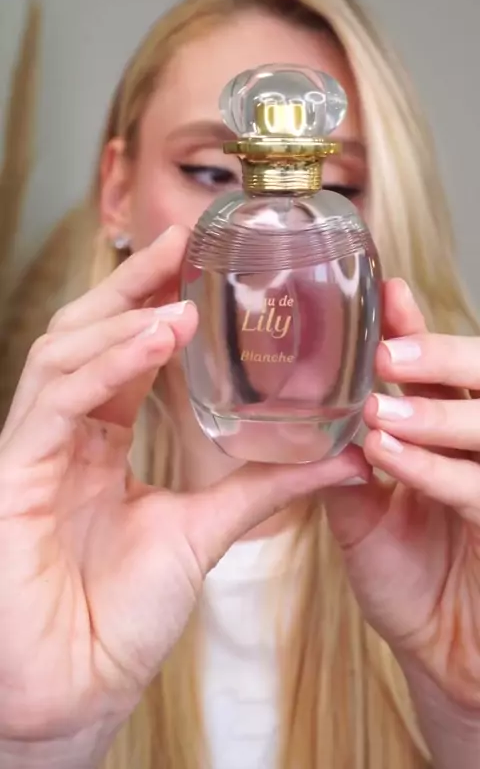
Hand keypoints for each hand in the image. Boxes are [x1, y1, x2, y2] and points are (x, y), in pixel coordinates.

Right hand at [0, 225, 366, 764]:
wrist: (74, 690)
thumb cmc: (119, 618)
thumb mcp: (204, 534)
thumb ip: (264, 490)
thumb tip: (342, 459)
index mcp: (99, 442)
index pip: (123, 351)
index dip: (156, 301)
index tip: (201, 261)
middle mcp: (62, 435)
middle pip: (88, 333)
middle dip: (133, 284)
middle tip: (184, 241)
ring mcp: (31, 450)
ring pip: (64, 352)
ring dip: (123, 317)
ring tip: (183, 298)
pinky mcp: (11, 473)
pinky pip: (55, 400)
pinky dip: (106, 364)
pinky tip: (156, 340)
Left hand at [324, 279, 479, 726]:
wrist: (442, 650)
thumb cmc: (407, 577)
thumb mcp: (361, 515)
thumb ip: (340, 466)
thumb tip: (299, 420)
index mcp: (445, 432)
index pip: (436, 369)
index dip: (416, 330)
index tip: (387, 295)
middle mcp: (478, 445)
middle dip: (440, 356)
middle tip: (390, 351)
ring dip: (435, 413)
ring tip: (381, 411)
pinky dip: (435, 469)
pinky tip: (391, 455)